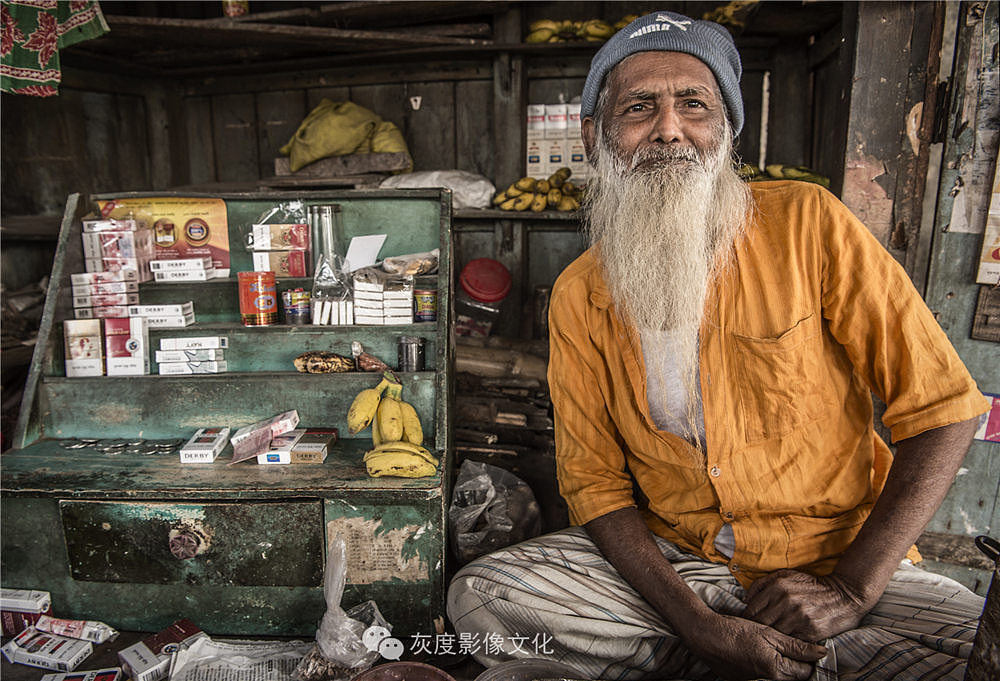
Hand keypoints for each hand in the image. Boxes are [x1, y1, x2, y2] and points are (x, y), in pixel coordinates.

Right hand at [683, 611, 827, 680]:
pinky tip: (757, 653)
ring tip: (771, 648)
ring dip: (781, 665)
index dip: (808, 659)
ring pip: (778, 677)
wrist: (704, 636)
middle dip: (796, 663)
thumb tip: (821, 652)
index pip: (805, 671)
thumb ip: (796, 646)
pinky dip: (765, 667)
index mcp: (776, 670)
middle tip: (790, 646)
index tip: (806, 647)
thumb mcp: (768, 633)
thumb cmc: (735, 631)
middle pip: (793, 677)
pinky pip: (763, 678)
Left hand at [744, 569, 870, 640]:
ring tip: (768, 640)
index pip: (751, 609)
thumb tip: (744, 599)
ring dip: (770, 638)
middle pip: (759, 623)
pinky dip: (786, 643)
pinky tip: (784, 643)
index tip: (747, 625)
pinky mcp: (810, 632)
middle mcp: (785, 602)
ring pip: (773, 634)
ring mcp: (798, 618)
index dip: (747, 619)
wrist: (845, 596)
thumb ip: (762, 584)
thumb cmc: (812, 586)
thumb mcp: (786, 576)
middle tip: (754, 635)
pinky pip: (790, 642)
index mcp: (777, 587)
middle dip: (755, 630)